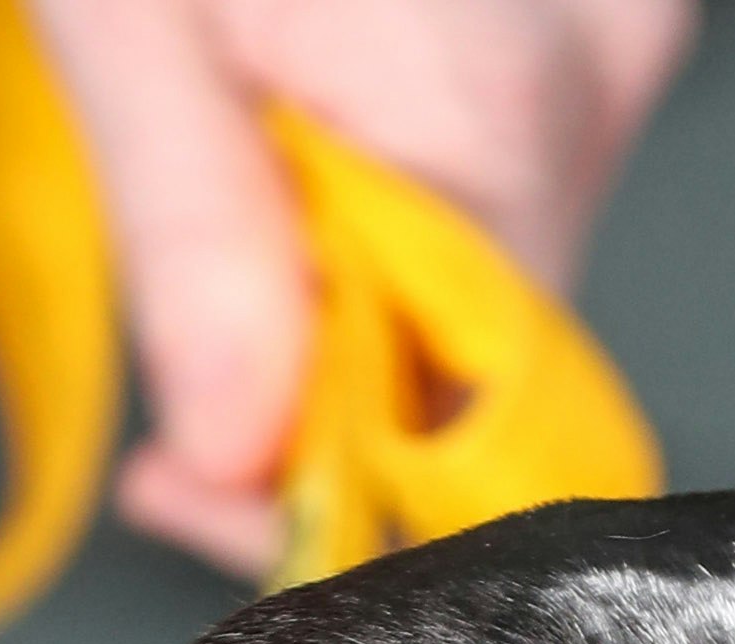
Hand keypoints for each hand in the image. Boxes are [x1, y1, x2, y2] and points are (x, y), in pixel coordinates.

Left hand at [24, 0, 695, 575]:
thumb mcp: (124, 7)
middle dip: (330, 404)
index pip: (469, 423)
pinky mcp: (586, 26)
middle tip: (188, 400)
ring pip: (493, 279)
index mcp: (500, 108)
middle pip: (490, 358)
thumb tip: (237, 455)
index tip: (191, 500)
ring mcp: (610, 47)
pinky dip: (393, 216)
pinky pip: (502, 185)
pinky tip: (303, 154)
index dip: (334, 503)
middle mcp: (599, 81)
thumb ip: (193, 233)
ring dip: (354, 310)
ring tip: (236, 208)